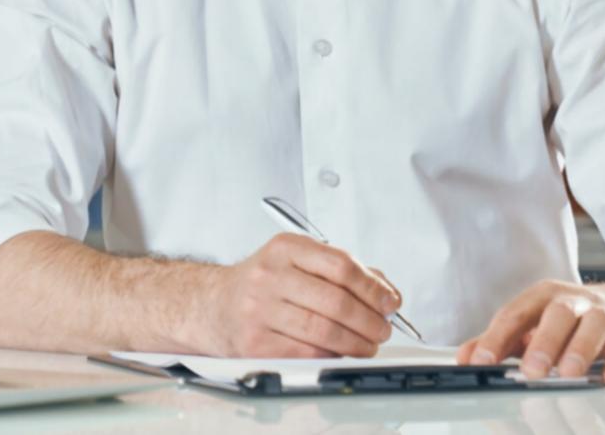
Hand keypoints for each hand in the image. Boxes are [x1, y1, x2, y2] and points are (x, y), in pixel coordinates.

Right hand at [193, 233, 403, 357]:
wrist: (214, 304)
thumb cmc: (264, 283)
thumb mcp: (297, 261)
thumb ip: (343, 271)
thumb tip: (387, 291)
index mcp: (285, 248)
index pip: (340, 265)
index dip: (373, 287)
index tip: (390, 302)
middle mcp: (269, 275)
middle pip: (335, 301)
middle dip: (369, 320)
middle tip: (382, 329)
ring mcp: (259, 310)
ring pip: (323, 331)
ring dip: (356, 343)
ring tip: (368, 345)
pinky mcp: (255, 342)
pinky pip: (306, 352)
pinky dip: (332, 356)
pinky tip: (341, 353)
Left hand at [460, 279, 604, 385]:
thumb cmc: (576, 320)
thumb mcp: (538, 324)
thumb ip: (502, 340)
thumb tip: (465, 358)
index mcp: (546, 297)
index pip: (517, 312)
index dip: (497, 337)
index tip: (481, 362)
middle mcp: (578, 301)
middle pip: (559, 312)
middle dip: (544, 341)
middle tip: (531, 370)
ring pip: (597, 323)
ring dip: (582, 349)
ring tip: (569, 374)